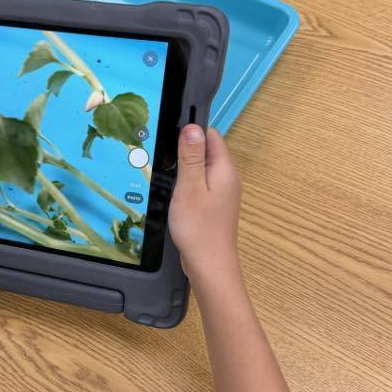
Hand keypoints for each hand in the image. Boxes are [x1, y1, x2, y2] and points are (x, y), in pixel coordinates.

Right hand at [168, 125, 241, 279]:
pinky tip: (174, 194)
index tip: (170, 137)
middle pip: (206, 151)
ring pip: (202, 168)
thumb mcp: (189, 188)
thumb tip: (192, 127)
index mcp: (224, 169)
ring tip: (167, 179)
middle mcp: (227, 178)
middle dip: (185, 151)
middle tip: (164, 161)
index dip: (191, 132)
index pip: (211, 135)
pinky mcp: (214, 204)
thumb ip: (190, 157)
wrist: (209, 265)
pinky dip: (187, 184)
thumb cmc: (198, 228)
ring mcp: (222, 192)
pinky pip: (201, 184)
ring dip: (184, 169)